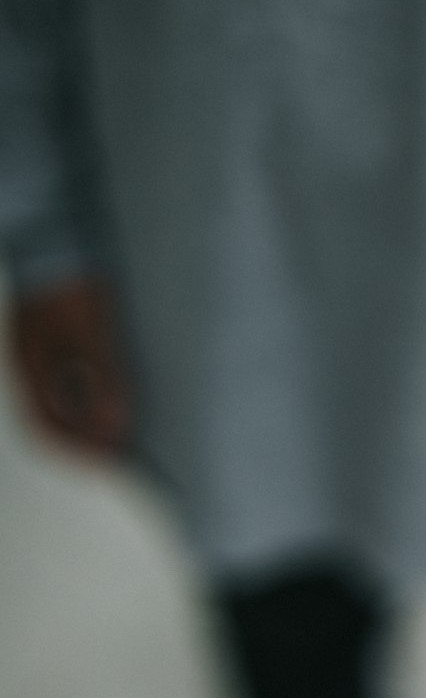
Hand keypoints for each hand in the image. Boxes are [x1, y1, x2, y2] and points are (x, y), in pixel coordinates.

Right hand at [6, 277, 131, 459]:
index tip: (114, 463)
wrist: (54, 235)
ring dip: (85, 427)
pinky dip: (86, 404)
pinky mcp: (50, 345)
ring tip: (121, 432)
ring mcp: (38, 356)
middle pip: (51, 424)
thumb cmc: (71, 282)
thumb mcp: (93, 329)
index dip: (81, 453)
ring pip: (56, 407)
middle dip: (84, 445)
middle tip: (122, 454)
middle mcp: (31, 368)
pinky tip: (111, 400)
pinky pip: (63, 387)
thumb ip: (103, 375)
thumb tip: (114, 424)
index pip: (49, 430)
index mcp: (34, 370)